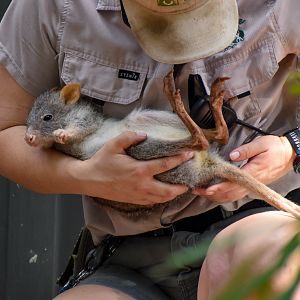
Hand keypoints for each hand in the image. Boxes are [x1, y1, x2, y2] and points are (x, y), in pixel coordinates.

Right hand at [71, 131, 193, 204]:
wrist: (89, 180)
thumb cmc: (101, 162)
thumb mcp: (114, 145)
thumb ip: (130, 137)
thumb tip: (144, 135)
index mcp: (139, 170)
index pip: (166, 165)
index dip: (180, 159)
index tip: (189, 155)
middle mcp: (142, 185)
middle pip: (169, 189)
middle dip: (182, 186)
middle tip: (190, 180)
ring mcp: (138, 195)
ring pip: (162, 199)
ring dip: (174, 194)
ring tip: (181, 189)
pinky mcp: (133, 201)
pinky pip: (152, 202)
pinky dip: (161, 199)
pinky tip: (164, 194)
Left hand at [193, 135, 295, 202]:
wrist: (289, 155)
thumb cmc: (275, 149)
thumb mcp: (262, 144)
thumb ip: (247, 150)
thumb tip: (232, 155)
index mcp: (253, 172)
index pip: (232, 183)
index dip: (218, 187)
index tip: (206, 189)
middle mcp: (251, 183)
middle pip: (229, 193)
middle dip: (211, 193)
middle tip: (196, 190)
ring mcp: (251, 186)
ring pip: (231, 196)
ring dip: (215, 196)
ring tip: (200, 191)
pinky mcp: (250, 186)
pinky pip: (235, 194)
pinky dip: (222, 195)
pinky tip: (213, 192)